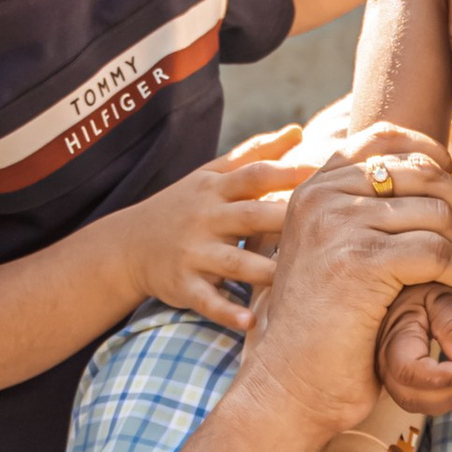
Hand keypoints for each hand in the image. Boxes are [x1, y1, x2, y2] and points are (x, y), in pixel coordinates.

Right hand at [117, 126, 308, 334]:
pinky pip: (208, 300)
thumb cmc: (184, 206)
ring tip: (294, 279)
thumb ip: (254, 154)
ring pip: (234, 262)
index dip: (288, 173)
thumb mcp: (211, 175)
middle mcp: (205, 218)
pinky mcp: (185, 285)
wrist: (128, 245)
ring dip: (264, 271)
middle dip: (282, 219)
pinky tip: (250, 321)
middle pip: (250, 216)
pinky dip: (227, 312)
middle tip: (321, 226)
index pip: (255, 176)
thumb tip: (296, 130)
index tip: (323, 174)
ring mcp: (193, 253)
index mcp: (216, 190)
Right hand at [232, 119, 451, 449]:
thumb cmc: (320, 326)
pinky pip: (438, 250)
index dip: (433, 156)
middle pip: (423, 172)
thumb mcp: (329, 251)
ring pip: (438, 212)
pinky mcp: (362, 263)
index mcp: (312, 188)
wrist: (288, 383)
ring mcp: (339, 227)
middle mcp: (322, 198)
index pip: (384, 138)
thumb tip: (429, 170)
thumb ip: (358, 209)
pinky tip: (450, 287)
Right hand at [377, 281, 451, 413]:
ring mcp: (388, 375)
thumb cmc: (423, 292)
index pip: (408, 371)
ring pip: (413, 404)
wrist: (404, 291)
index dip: (438, 378)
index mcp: (394, 338)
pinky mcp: (397, 381)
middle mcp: (384, 362)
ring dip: (444, 398)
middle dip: (445, 392)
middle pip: (409, 397)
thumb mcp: (441, 297)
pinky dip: (440, 399)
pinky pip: (416, 402)